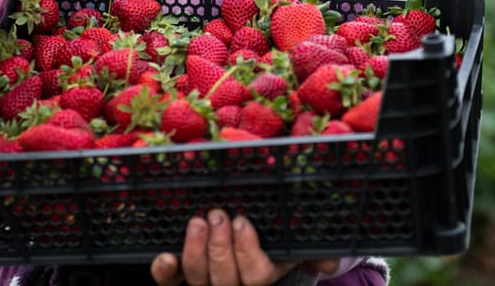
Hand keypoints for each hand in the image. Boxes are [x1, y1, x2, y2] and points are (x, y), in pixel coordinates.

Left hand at [150, 210, 339, 285]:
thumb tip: (329, 262)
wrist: (245, 245)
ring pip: (198, 280)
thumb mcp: (296, 246)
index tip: (242, 221)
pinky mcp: (181, 280)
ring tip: (198, 222)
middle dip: (220, 247)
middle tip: (218, 215)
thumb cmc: (272, 242)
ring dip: (196, 251)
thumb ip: (316, 253)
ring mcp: (207, 285)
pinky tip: (165, 257)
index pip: (257, 276)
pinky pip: (170, 284)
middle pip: (226, 280)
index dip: (247, 251)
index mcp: (263, 277)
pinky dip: (165, 272)